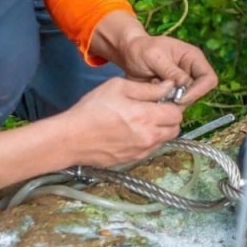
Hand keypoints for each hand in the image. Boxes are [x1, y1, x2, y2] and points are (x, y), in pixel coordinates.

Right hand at [61, 77, 184, 166]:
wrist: (70, 139)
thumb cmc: (91, 109)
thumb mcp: (118, 87)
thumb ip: (148, 89)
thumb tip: (170, 87)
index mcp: (147, 117)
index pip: (177, 113)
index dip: (172, 104)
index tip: (162, 99)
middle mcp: (148, 137)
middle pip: (174, 129)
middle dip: (169, 118)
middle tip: (154, 109)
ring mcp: (141, 151)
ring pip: (164, 140)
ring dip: (160, 130)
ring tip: (142, 120)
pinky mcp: (132, 160)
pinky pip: (150, 149)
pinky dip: (148, 140)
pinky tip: (132, 132)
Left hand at [117, 35, 217, 104]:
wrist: (127, 53)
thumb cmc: (141, 49)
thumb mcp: (155, 56)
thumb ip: (170, 71)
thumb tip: (184, 85)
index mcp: (193, 58)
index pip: (209, 79)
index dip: (198, 91)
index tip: (179, 98)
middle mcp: (191, 72)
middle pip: (198, 93)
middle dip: (181, 99)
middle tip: (162, 98)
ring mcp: (181, 84)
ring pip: (185, 102)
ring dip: (170, 102)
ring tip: (153, 92)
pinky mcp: (171, 93)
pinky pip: (173, 105)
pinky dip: (162, 105)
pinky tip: (150, 96)